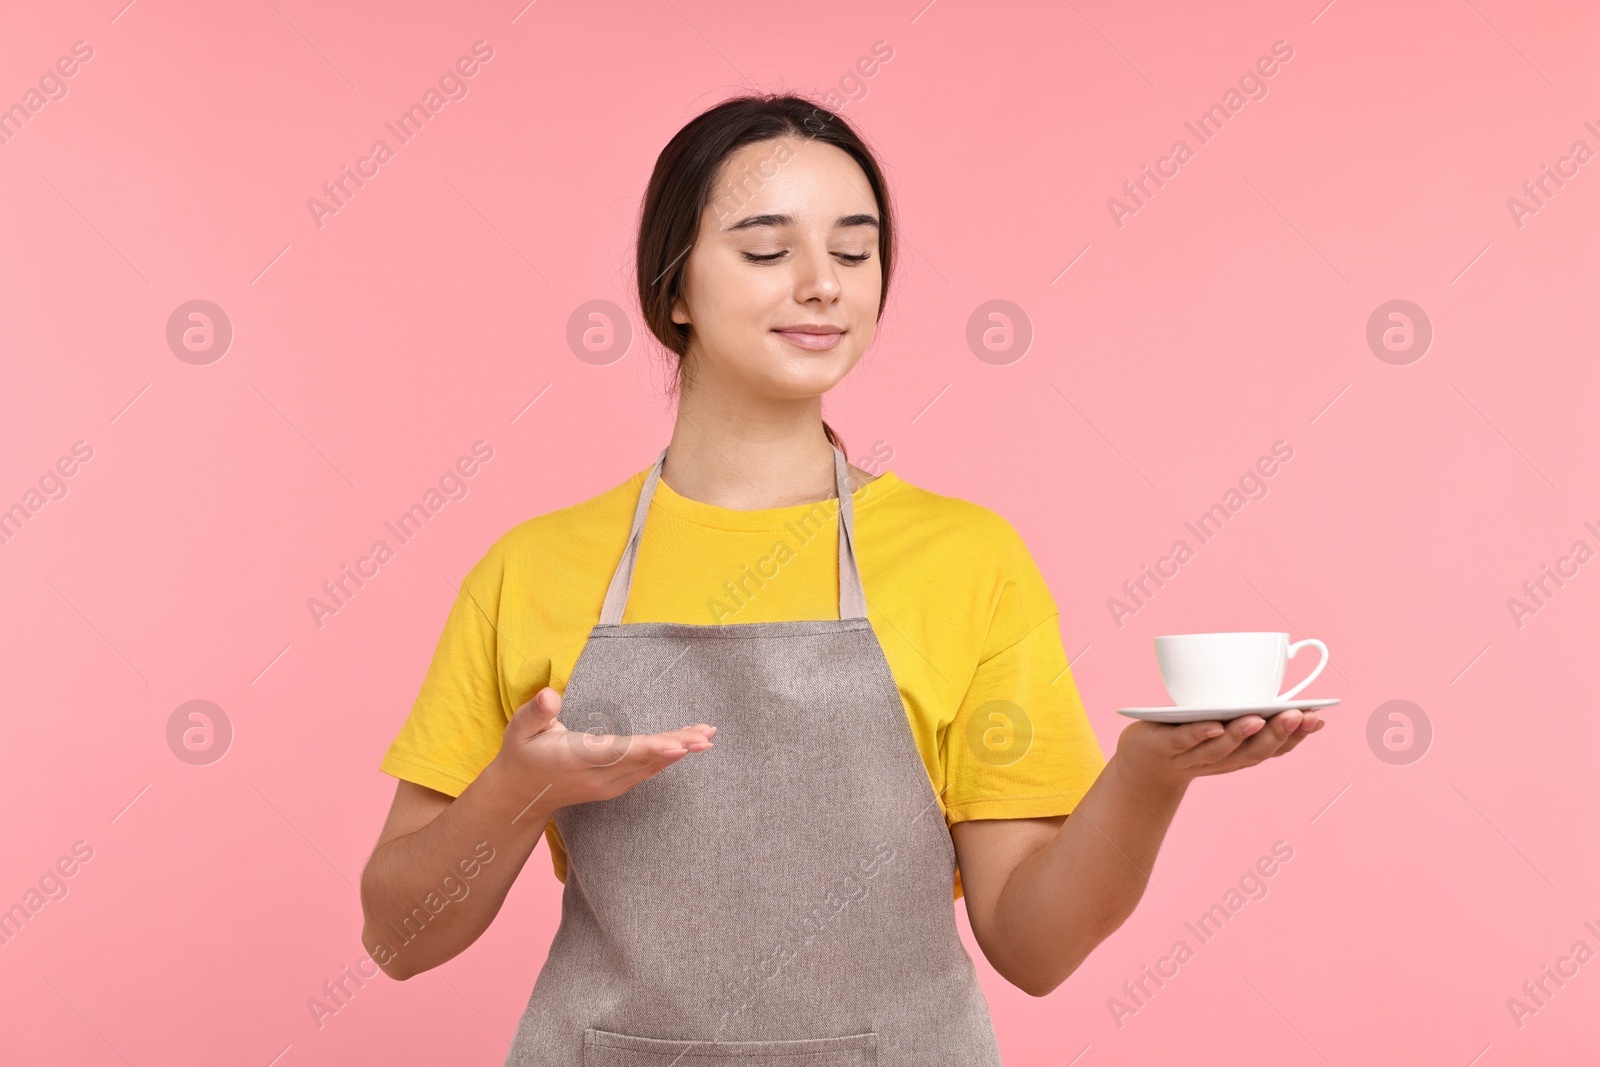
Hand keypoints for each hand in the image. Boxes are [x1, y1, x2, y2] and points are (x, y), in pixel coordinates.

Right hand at [490, 686, 715, 810]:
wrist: (521, 794)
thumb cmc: (523, 753)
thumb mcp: (519, 729)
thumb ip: (536, 712)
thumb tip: (549, 695)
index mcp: (576, 758)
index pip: (618, 753)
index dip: (649, 749)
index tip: (676, 745)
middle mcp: (597, 776)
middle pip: (643, 760)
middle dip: (677, 747)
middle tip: (706, 735)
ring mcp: (608, 785)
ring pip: (649, 767)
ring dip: (679, 751)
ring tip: (707, 736)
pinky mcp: (614, 786)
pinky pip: (646, 772)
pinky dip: (669, 758)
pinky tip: (688, 746)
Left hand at [1113, 709, 1324, 790]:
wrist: (1143, 765)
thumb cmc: (1188, 736)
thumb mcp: (1221, 723)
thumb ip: (1244, 707)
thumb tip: (1275, 676)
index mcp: (1239, 754)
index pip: (1273, 748)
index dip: (1297, 736)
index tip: (1318, 718)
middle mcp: (1220, 760)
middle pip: (1252, 751)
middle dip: (1277, 733)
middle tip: (1297, 715)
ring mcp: (1192, 755)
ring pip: (1220, 748)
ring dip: (1241, 734)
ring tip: (1258, 718)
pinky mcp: (1164, 746)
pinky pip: (1184, 741)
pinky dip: (1200, 734)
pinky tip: (1214, 725)